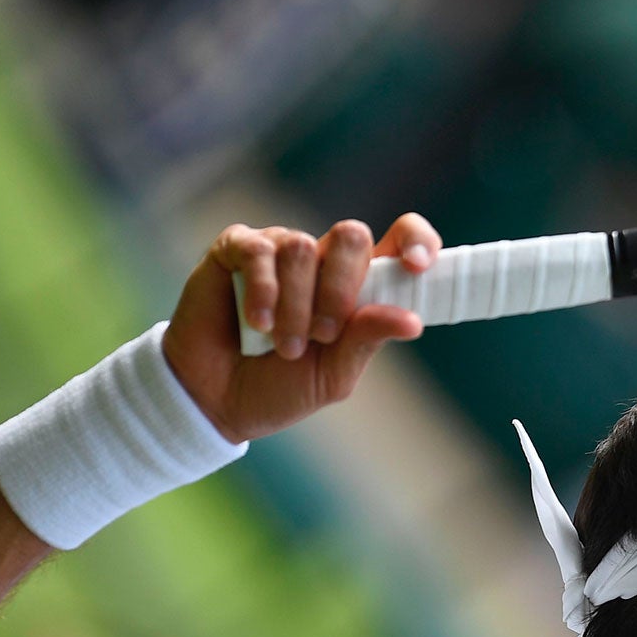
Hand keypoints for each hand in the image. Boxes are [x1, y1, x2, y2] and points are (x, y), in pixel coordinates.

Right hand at [162, 213, 440, 442]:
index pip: (398, 240)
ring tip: (282, 345)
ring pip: (303, 248)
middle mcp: (321, 261)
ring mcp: (277, 250)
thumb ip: (367, 340)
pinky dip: (262, 290)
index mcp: (357, 287)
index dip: (414, 239)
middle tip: (324, 335)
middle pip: (352, 235)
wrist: (217, 400)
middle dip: (342, 288)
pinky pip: (259, 251)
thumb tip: (412, 321)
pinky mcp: (234, 250)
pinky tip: (257, 323)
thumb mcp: (334, 374)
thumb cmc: (280, 385)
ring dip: (296, 305)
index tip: (419, 265)